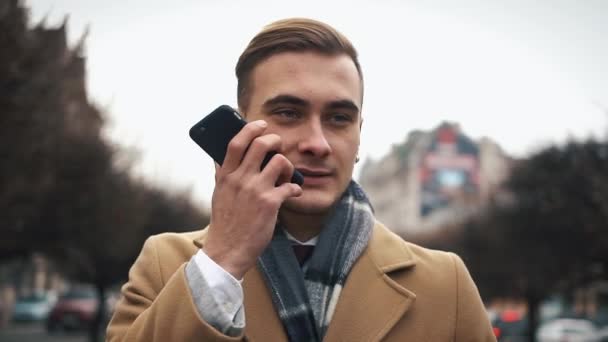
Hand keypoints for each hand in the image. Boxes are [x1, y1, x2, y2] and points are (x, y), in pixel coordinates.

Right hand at [203, 120, 301, 278]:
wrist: (227, 252)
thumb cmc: (225, 223)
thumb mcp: (218, 195)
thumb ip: (222, 175)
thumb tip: (221, 156)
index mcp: (225, 176)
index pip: (236, 142)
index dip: (251, 128)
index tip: (261, 124)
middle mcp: (239, 179)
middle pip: (261, 144)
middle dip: (275, 140)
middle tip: (279, 147)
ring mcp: (255, 190)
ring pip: (280, 161)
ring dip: (288, 166)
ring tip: (286, 176)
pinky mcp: (270, 204)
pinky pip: (290, 185)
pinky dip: (295, 188)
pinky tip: (293, 194)